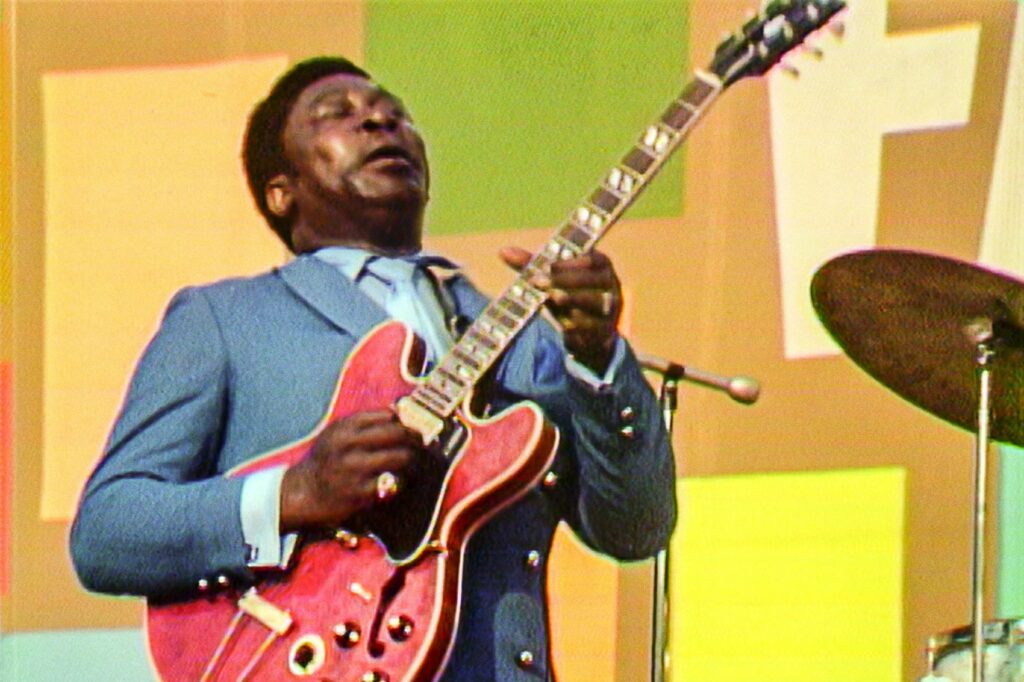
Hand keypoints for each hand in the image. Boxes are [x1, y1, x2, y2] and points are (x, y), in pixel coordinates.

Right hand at [280, 410, 420, 530]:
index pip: (388, 416)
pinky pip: (394, 481)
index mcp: (344, 428)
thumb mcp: (337, 432)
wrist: (306, 492)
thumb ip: (365, 420)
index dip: (406, 422)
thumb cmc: (328, 458)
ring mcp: (355, 469)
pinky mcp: (361, 492)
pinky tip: (398, 479)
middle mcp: (349, 446)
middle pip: (398, 433)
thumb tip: (398, 411)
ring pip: (400, 456)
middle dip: (415, 438)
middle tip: (422, 444)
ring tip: (413, 462)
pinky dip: (401, 479)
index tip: (414, 427)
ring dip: (412, 459)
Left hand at [500, 246, 621, 373]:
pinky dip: (575, 324)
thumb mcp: (553, 279)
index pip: (591, 260)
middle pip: (592, 280)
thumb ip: (532, 265)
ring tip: (552, 297)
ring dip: (572, 300)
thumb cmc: (570, 294)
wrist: (590, 332)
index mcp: (601, 266)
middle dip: (565, 280)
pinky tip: (563, 323)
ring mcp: (609, 310)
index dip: (569, 262)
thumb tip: (503, 251)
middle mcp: (610, 286)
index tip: (546, 265)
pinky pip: (590, 326)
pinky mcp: (603, 331)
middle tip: (539, 281)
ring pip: (592, 303)